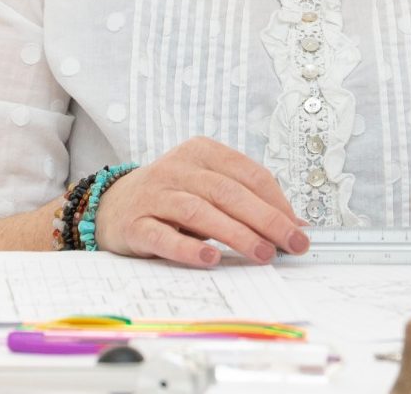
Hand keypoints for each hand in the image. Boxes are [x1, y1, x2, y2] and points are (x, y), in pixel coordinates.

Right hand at [95, 137, 310, 266]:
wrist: (112, 204)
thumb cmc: (172, 196)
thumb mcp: (208, 186)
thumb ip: (246, 200)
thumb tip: (294, 224)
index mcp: (202, 151)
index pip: (248, 173)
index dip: (277, 201)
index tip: (298, 228)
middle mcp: (179, 167)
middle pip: (229, 192)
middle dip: (265, 219)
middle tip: (291, 243)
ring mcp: (156, 194)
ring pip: (200, 211)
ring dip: (236, 234)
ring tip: (262, 253)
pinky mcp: (136, 222)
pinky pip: (163, 235)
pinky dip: (188, 247)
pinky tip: (210, 258)